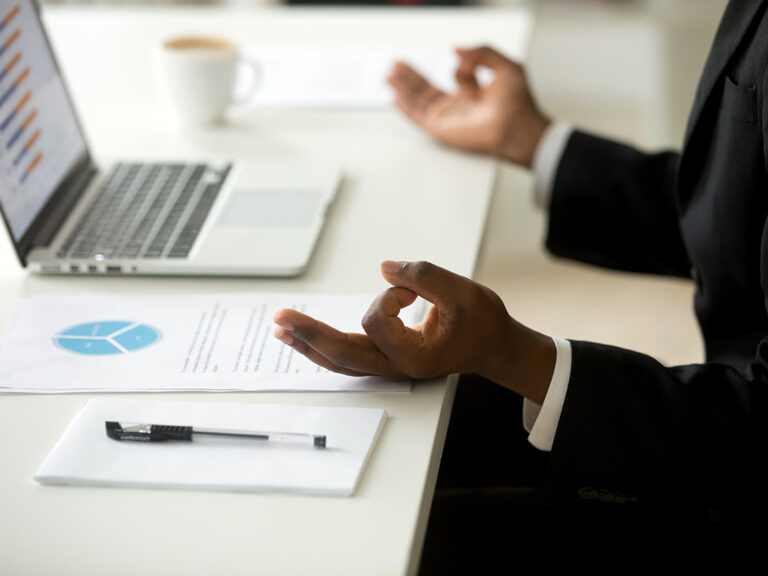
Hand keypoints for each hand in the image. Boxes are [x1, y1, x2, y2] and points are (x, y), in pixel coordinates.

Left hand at [273, 260, 554, 403]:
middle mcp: (397, 368)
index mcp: (416, 357)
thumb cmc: (483, 324)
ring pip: (339, 361)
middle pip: (342, 354)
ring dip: (308, 343)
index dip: (388, 295)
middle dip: (309, 333)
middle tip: (280, 317)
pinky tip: (305, 339)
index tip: (412, 288)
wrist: (494, 348)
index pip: (378, 323)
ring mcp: (389, 367)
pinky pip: (347, 358)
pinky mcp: (385, 360)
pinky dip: (323, 347)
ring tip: (280, 329)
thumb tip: (385, 268)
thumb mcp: (464, 292)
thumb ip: (425, 276)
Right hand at [387, 46, 550, 167]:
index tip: (465, 59)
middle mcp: (459, 107)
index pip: (458, 77)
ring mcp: (448, 118)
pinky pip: (418, 117)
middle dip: (411, 76)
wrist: (516, 127)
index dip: (462, 65)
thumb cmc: (518, 104)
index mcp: (476, 94)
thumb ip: (481, 53)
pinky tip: (394, 97)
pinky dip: (405, 107)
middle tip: (397, 64)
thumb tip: (456, 50)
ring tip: (389, 74)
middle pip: (428, 89)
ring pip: (419, 100)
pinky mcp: (440, 129)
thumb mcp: (505, 66)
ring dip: (403, 87)